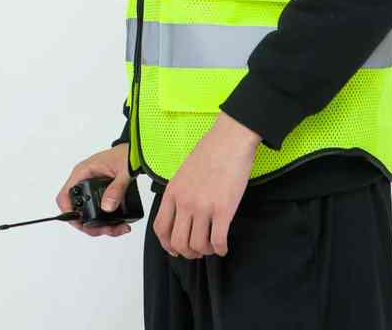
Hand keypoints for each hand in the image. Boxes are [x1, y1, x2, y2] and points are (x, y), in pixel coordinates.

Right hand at [55, 143, 132, 237]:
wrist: (135, 151)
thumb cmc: (127, 154)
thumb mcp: (124, 170)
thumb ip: (116, 188)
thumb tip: (107, 206)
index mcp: (83, 172)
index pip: (65, 196)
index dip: (69, 213)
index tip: (82, 224)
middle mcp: (84, 181)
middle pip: (77, 211)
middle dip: (90, 225)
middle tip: (106, 230)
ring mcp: (90, 189)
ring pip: (87, 215)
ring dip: (100, 227)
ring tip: (118, 229)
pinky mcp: (99, 194)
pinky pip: (96, 212)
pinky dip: (106, 222)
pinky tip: (118, 225)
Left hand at [153, 111, 261, 258]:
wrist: (230, 139)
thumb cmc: (210, 150)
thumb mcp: (184, 171)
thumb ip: (179, 192)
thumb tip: (181, 212)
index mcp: (173, 192)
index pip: (161, 228)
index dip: (167, 245)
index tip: (174, 249)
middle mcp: (185, 202)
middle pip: (178, 242)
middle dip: (188, 253)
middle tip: (197, 252)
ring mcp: (203, 207)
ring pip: (198, 245)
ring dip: (206, 251)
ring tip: (212, 247)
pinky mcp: (223, 210)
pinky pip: (218, 241)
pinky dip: (221, 249)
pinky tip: (224, 246)